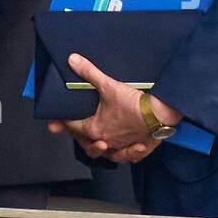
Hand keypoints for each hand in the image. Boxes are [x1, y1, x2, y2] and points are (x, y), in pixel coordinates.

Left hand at [47, 53, 181, 161]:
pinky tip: (126, 149)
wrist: (160, 113)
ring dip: (100, 148)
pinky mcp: (137, 148)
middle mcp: (107, 141)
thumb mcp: (108, 85)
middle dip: (79, 138)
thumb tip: (73, 61)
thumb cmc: (135, 104)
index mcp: (95, 129)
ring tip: (98, 143)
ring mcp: (122, 147)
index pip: (73, 127)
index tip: (57, 122)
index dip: (63, 123)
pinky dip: (125, 153)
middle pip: (87, 143)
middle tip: (74, 133)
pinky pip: (128, 156)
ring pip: (107, 153)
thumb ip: (88, 73)